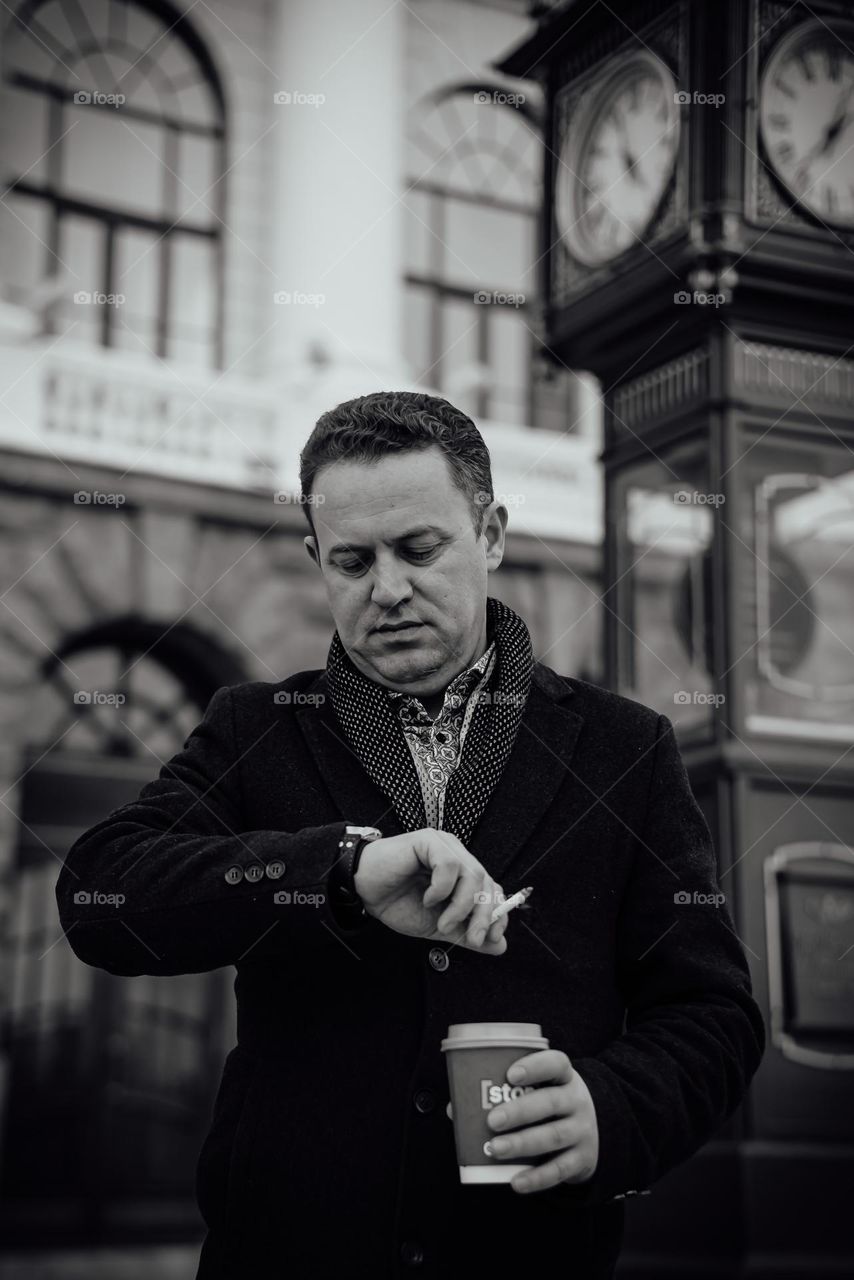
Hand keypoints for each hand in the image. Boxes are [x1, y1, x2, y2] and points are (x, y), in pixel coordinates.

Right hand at [353, 828, 509, 954]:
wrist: (363, 892)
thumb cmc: (396, 902)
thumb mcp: (437, 925)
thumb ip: (466, 933)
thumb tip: (499, 946)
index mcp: (462, 872)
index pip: (492, 889)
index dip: (498, 914)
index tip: (492, 938)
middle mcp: (457, 855)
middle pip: (486, 883)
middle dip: (483, 916)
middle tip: (472, 939)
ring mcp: (444, 845)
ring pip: (472, 874)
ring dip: (461, 906)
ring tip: (442, 923)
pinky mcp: (428, 840)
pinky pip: (449, 865)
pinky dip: (442, 889)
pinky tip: (428, 899)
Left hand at [446, 1049, 598, 1193]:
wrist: (591, 1136)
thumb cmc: (549, 1108)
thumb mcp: (539, 1093)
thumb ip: (503, 1095)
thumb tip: (456, 1108)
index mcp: (564, 1077)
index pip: (557, 1063)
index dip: (535, 1066)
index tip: (511, 1074)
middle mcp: (577, 1101)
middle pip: (551, 1102)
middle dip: (520, 1111)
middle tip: (492, 1120)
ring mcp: (582, 1131)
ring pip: (554, 1136)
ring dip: (522, 1143)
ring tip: (494, 1149)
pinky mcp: (582, 1159)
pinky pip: (560, 1169)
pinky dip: (536, 1177)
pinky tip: (515, 1181)